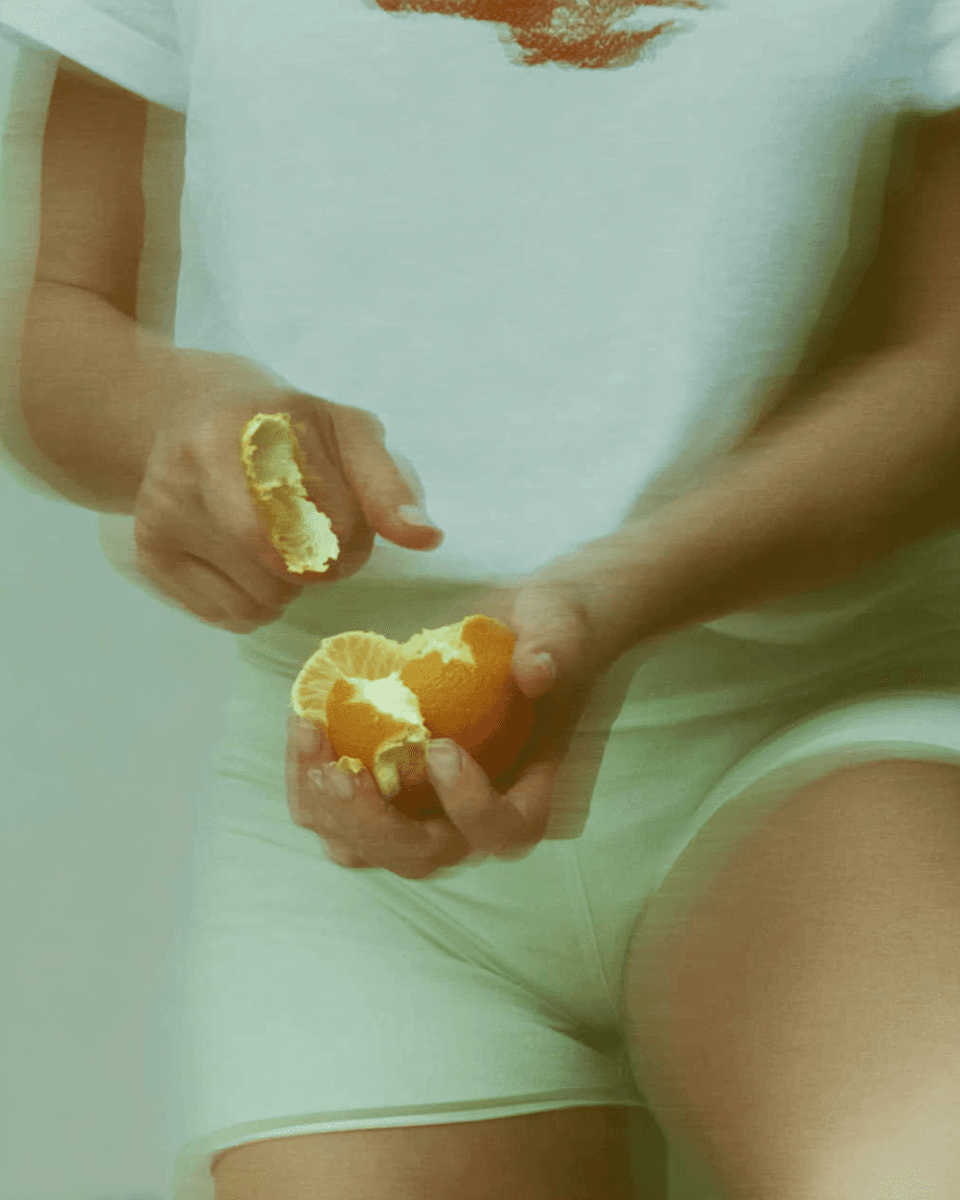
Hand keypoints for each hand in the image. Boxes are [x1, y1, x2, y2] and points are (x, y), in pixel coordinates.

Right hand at [133, 354, 442, 632]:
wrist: (194, 416)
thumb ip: (390, 485)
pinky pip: (233, 616)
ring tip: (274, 539)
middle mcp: (198, 457)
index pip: (336, 519)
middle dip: (325, 564)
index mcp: (259, 420)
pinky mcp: (150, 551)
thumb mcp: (349, 436)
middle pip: (297, 566)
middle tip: (314, 534)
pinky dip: (256, 602)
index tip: (344, 516)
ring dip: (290, 586)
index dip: (355, 534)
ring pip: (268, 598)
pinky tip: (241, 557)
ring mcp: (164, 506)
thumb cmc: (289, 432)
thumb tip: (425, 538)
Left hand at [285, 525, 649, 878]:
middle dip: (373, 823)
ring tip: (308, 741)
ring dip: (330, 809)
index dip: (471, 806)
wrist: (522, 628)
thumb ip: (555, 647)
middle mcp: (475, 819)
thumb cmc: (551, 632)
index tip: (441, 748)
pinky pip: (339, 814)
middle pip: (423, 855)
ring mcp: (425, 812)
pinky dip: (312, 786)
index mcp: (533, 792)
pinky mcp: (387, 793)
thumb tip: (536, 671)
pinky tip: (302, 730)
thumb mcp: (561, 628)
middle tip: (340, 770)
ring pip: (369, 848)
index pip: (505, 829)